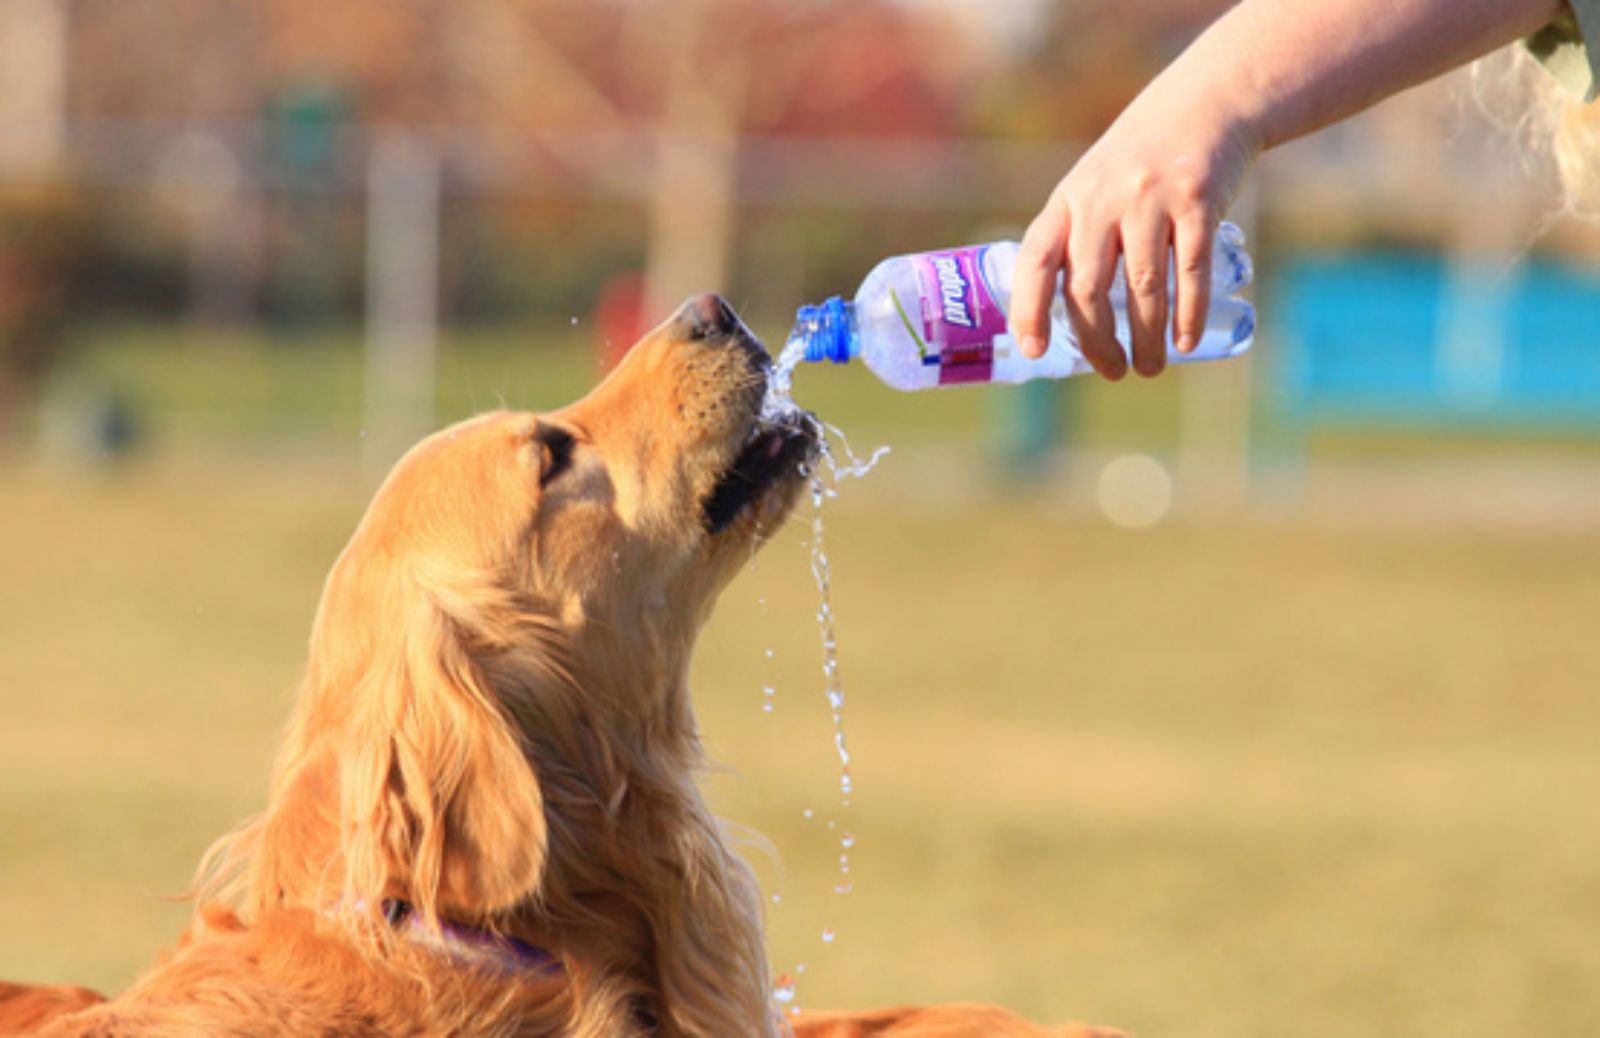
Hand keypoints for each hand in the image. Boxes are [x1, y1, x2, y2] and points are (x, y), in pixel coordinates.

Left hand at [1009, 86, 1259, 378]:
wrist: (1205, 104)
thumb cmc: (1138, 164)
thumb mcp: (1092, 187)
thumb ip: (1076, 240)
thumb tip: (1065, 321)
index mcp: (1067, 200)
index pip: (1036, 260)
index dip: (1028, 308)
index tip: (1033, 350)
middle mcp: (1103, 198)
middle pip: (1088, 287)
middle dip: (1098, 341)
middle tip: (1112, 371)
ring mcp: (1151, 198)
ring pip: (1142, 286)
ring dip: (1146, 338)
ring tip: (1149, 367)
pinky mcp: (1198, 200)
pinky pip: (1189, 270)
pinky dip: (1187, 314)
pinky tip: (1184, 340)